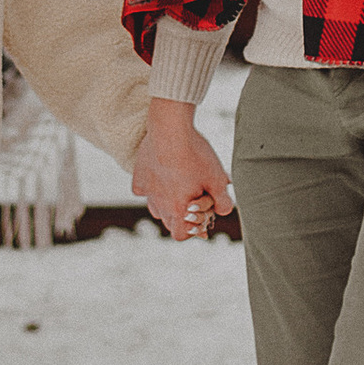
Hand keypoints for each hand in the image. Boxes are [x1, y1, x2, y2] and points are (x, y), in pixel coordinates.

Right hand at [134, 97, 236, 243]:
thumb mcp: (218, 179)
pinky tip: (162, 177)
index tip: (201, 218)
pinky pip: (143, 190)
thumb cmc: (195, 155)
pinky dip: (152, 188)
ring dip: (167, 204)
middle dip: (182, 217)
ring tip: (180, 189)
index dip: (192, 230)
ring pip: (155, 208)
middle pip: (168, 223)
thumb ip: (223, 201)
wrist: (170, 129)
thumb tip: (224, 211)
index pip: (180, 235)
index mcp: (177, 210)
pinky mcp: (138, 176)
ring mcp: (146, 191)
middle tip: (195, 202)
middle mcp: (158, 204)